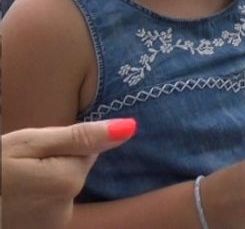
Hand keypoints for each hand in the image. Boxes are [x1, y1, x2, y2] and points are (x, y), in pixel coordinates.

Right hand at [2, 119, 136, 228]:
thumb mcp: (28, 143)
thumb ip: (80, 136)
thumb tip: (131, 128)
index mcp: (68, 181)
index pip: (87, 151)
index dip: (62, 145)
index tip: (35, 148)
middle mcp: (66, 209)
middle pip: (74, 173)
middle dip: (52, 164)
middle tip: (16, 166)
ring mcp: (51, 226)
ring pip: (59, 191)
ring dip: (41, 184)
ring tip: (11, 183)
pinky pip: (45, 208)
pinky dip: (32, 201)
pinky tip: (11, 199)